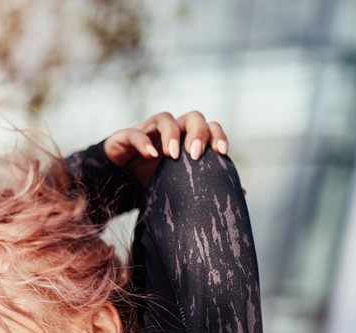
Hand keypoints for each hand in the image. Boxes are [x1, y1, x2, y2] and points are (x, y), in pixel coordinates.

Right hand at [104, 111, 227, 185]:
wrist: (115, 181)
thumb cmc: (150, 180)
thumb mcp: (179, 185)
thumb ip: (204, 185)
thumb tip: (240, 192)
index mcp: (186, 140)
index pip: (209, 127)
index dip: (218, 135)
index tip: (222, 153)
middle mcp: (171, 131)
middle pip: (192, 117)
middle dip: (198, 133)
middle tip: (196, 155)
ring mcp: (148, 131)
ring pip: (165, 118)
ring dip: (172, 134)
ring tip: (172, 155)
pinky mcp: (126, 137)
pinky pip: (135, 133)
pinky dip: (144, 142)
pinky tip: (150, 155)